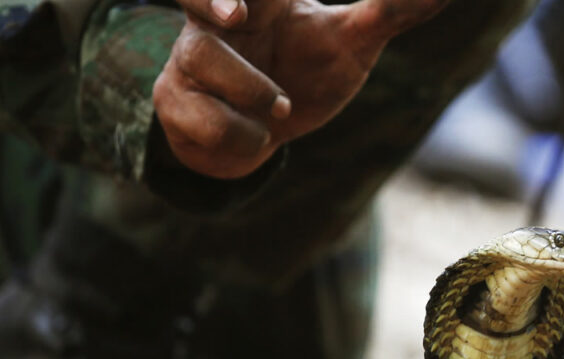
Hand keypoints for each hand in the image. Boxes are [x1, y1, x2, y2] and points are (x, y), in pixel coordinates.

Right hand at [153, 0, 448, 178]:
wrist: (261, 136)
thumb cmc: (305, 73)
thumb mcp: (353, 43)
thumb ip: (392, 13)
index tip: (250, 0)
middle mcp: (214, 18)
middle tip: (236, 12)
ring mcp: (187, 57)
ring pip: (211, 68)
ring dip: (257, 98)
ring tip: (279, 109)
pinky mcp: (172, 101)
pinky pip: (209, 123)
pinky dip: (245, 139)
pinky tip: (251, 134)